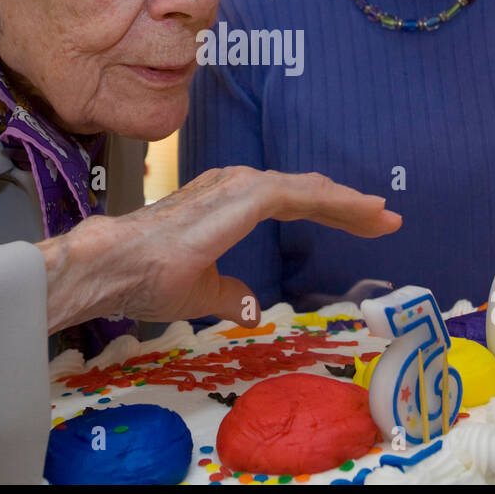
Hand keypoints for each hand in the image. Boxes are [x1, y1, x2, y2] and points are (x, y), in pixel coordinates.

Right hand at [39, 167, 400, 331]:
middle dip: (347, 205)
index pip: (287, 201)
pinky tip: (362, 212)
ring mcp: (236, 188)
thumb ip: (228, 293)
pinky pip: (299, 194)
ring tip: (382, 216)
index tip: (365, 226)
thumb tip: (249, 305)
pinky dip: (334, 201)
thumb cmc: (141, 279)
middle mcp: (232, 188)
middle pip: (303, 190)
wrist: (108, 268)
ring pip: (306, 188)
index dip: (327, 210)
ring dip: (347, 202)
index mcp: (223, 204)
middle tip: (386, 219)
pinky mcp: (241, 197)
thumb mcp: (199, 291)